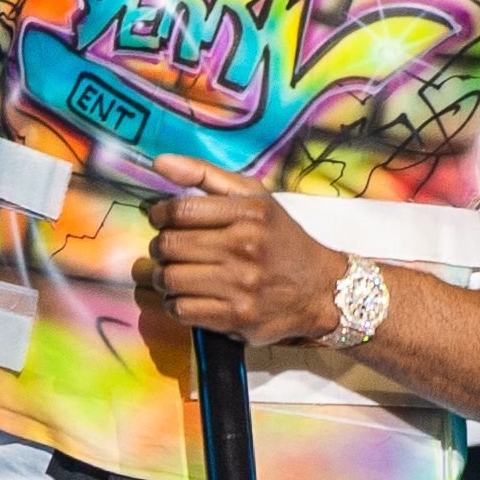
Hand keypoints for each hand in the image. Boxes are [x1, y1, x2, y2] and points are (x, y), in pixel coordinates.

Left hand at [140, 156, 348, 345]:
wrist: (320, 289)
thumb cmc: (281, 239)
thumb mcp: (254, 197)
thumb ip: (206, 175)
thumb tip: (159, 162)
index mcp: (249, 213)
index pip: (180, 210)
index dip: (160, 215)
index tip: (160, 219)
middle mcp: (245, 247)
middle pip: (170, 246)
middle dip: (160, 247)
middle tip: (167, 248)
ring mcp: (241, 285)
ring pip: (171, 279)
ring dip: (164, 276)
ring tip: (175, 272)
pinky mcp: (237, 317)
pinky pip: (182, 309)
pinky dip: (175, 303)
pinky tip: (188, 295)